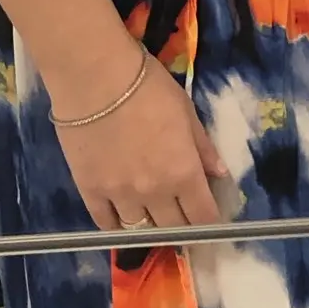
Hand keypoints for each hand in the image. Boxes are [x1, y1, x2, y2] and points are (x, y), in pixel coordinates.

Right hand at [51, 49, 227, 231]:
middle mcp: (155, 192)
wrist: (93, 76)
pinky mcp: (89, 190)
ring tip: (154, 224)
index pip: (203, 217)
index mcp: (183, 173)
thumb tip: (219, 173)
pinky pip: (105, 223)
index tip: (211, 224)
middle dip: (183, 231)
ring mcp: (120, 195)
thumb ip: (203, 147)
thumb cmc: (147, 86)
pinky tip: (123, 221)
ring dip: (151, 229)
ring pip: (140, 231)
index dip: (210, 225)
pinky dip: (117, 227)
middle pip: (174, 229)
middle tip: (183, 224)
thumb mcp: (186, 112)